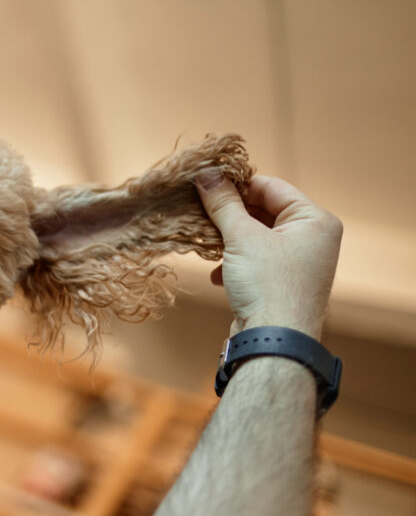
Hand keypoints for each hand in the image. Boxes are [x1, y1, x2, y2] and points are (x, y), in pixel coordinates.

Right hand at [195, 172, 342, 339]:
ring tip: (208, 244)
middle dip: (231, 215)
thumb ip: (223, 203)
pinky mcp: (283, 284)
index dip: (238, 185)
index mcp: (315, 221)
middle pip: (264, 211)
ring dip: (230, 239)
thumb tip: (206, 174)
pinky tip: (219, 273)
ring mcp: (299, 264)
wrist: (274, 342)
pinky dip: (235, 262)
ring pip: (257, 237)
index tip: (206, 184)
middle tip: (200, 212)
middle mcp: (313, 239)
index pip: (272, 187)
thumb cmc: (268, 286)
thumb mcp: (242, 238)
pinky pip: (257, 260)